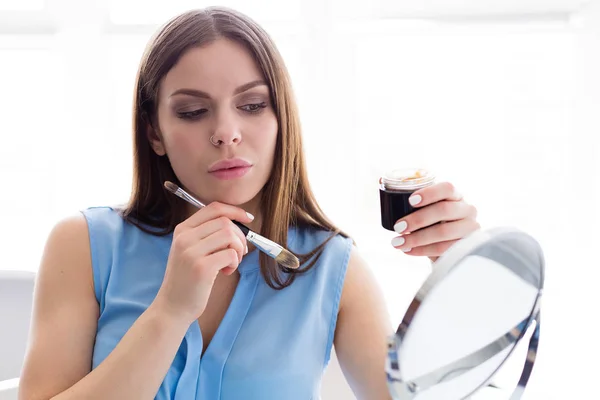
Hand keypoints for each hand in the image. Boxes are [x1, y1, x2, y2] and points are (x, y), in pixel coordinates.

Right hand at [152, 202, 253, 324]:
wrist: (172, 306)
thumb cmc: (188, 278)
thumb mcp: (190, 250)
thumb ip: (207, 234)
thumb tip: (239, 222)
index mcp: (182, 229)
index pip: (214, 208)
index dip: (235, 211)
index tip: (248, 218)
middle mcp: (185, 237)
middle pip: (225, 222)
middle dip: (239, 236)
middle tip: (238, 253)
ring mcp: (191, 252)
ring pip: (230, 236)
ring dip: (239, 249)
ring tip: (231, 262)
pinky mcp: (202, 268)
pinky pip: (231, 254)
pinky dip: (234, 262)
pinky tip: (225, 272)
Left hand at [390, 182, 479, 261]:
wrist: (451, 248)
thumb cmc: (434, 223)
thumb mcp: (427, 209)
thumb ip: (412, 200)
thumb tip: (380, 181)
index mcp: (456, 196)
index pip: (447, 188)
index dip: (429, 193)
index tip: (411, 200)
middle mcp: (467, 209)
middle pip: (443, 210)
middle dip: (417, 219)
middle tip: (398, 227)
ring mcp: (470, 228)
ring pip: (443, 232)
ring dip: (416, 238)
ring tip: (397, 243)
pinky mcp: (467, 246)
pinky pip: (444, 249)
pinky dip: (422, 250)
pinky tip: (408, 251)